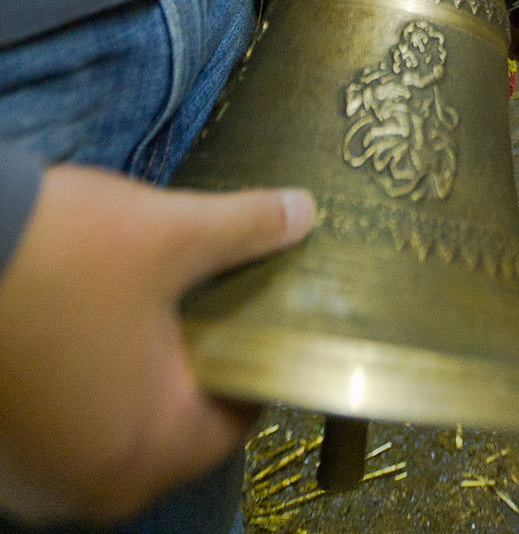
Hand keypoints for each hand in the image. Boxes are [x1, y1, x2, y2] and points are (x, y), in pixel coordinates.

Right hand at [0, 165, 313, 525]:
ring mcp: (31, 479)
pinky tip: (79, 329)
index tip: (256, 315)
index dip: (252, 362)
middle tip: (201, 304)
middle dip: (188, 370)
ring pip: (107, 432)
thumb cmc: (58, 252)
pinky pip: (56, 429)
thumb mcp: (168, 233)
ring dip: (126, 382)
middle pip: (170, 433)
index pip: (233, 422)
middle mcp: (86, 489)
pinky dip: (76, 389)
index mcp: (147, 451)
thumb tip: (301, 215)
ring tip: (137, 311)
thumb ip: (245, 230)